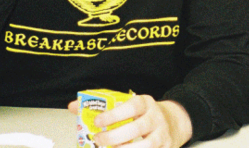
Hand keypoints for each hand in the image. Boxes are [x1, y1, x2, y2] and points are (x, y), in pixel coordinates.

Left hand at [69, 95, 192, 147]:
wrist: (174, 122)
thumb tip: (74, 106)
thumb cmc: (144, 115)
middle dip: (116, 136)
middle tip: (99, 139)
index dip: (115, 114)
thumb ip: (103, 106)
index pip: (132, 106)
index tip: (98, 120)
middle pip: (138, 128)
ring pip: (147, 145)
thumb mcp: (128, 105)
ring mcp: (163, 135)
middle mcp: (156, 118)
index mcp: (146, 103)